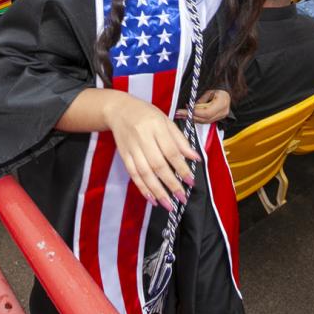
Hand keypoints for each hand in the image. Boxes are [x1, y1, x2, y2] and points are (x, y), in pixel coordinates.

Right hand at [103, 93, 199, 207]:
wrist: (118, 109)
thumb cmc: (146, 114)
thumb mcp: (165, 120)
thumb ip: (180, 140)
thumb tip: (195, 158)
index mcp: (156, 126)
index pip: (171, 151)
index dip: (182, 168)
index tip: (191, 182)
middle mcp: (142, 137)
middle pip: (157, 164)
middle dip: (171, 184)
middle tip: (182, 198)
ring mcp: (131, 147)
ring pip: (144, 173)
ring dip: (157, 191)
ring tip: (168, 204)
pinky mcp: (123, 155)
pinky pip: (133, 174)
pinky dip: (142, 188)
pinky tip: (152, 198)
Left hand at [176, 89, 231, 123]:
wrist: (227, 92)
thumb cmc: (219, 89)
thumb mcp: (210, 91)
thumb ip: (202, 100)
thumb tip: (192, 107)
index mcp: (222, 104)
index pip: (207, 112)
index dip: (195, 112)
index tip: (186, 110)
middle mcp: (222, 112)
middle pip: (205, 118)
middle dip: (191, 116)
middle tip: (179, 113)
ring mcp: (221, 116)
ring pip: (204, 121)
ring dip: (192, 118)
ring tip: (181, 115)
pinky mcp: (218, 118)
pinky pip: (206, 120)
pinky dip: (197, 118)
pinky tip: (189, 116)